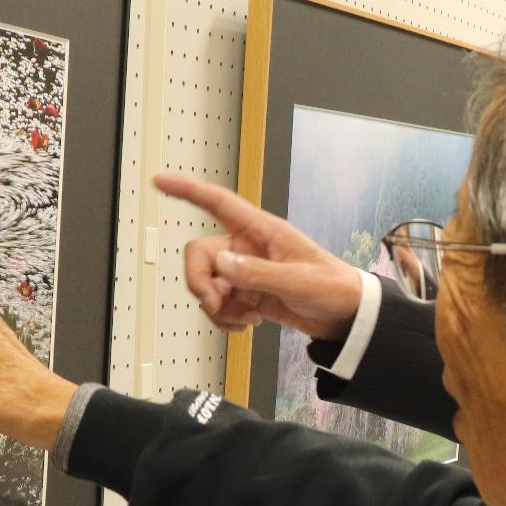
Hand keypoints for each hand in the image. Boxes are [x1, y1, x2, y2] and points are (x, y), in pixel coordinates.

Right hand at [156, 172, 363, 340]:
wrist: (346, 317)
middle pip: (200, 255)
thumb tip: (221, 266)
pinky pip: (219, 305)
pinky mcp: (247, 295)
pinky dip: (226, 319)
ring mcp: (245, 272)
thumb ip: (256, 273)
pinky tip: (249, 324)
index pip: (218, 203)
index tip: (160, 182)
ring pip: (207, 284)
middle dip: (200, 282)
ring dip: (218, 307)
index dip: (187, 190)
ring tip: (248, 318)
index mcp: (261, 230)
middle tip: (216, 304)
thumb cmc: (332, 287)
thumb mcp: (297, 281)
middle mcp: (247, 248)